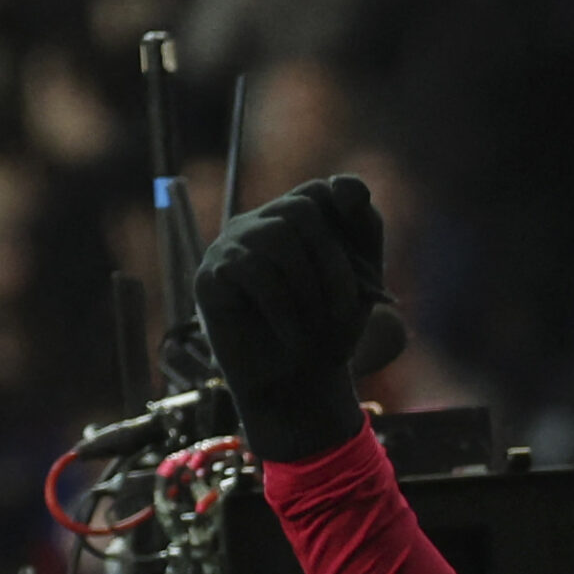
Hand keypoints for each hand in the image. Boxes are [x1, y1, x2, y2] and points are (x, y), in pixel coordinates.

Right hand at [195, 174, 386, 460]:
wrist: (300, 387)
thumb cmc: (330, 333)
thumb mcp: (362, 281)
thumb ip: (363, 230)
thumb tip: (348, 186)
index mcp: (296, 225)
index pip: (320, 190)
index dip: (344, 199)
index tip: (358, 222)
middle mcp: (259, 226)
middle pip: (302, 210)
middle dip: (334, 263)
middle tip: (344, 311)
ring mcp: (230, 247)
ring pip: (278, 238)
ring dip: (311, 289)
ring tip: (316, 325)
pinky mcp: (209, 276)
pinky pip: (254, 271)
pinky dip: (284, 308)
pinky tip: (292, 336)